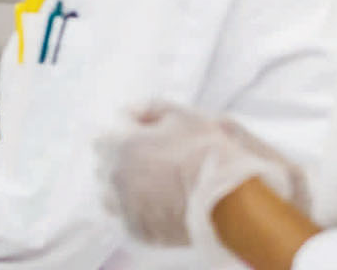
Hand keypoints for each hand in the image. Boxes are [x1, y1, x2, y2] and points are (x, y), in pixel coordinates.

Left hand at [94, 101, 307, 251]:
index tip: (152, 133)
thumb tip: (132, 111)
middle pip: (106, 160)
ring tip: (154, 182)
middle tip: (155, 157)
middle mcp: (113, 175)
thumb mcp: (182, 115)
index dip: (133, 128)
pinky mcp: (136, 229)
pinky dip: (137, 207)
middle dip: (124, 155)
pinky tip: (160, 202)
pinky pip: (127, 214)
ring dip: (124, 183)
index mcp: (119, 144)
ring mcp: (123, 205)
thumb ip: (150, 108)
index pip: (111, 130)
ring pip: (110, 190)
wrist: (230, 199)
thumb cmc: (207, 152)